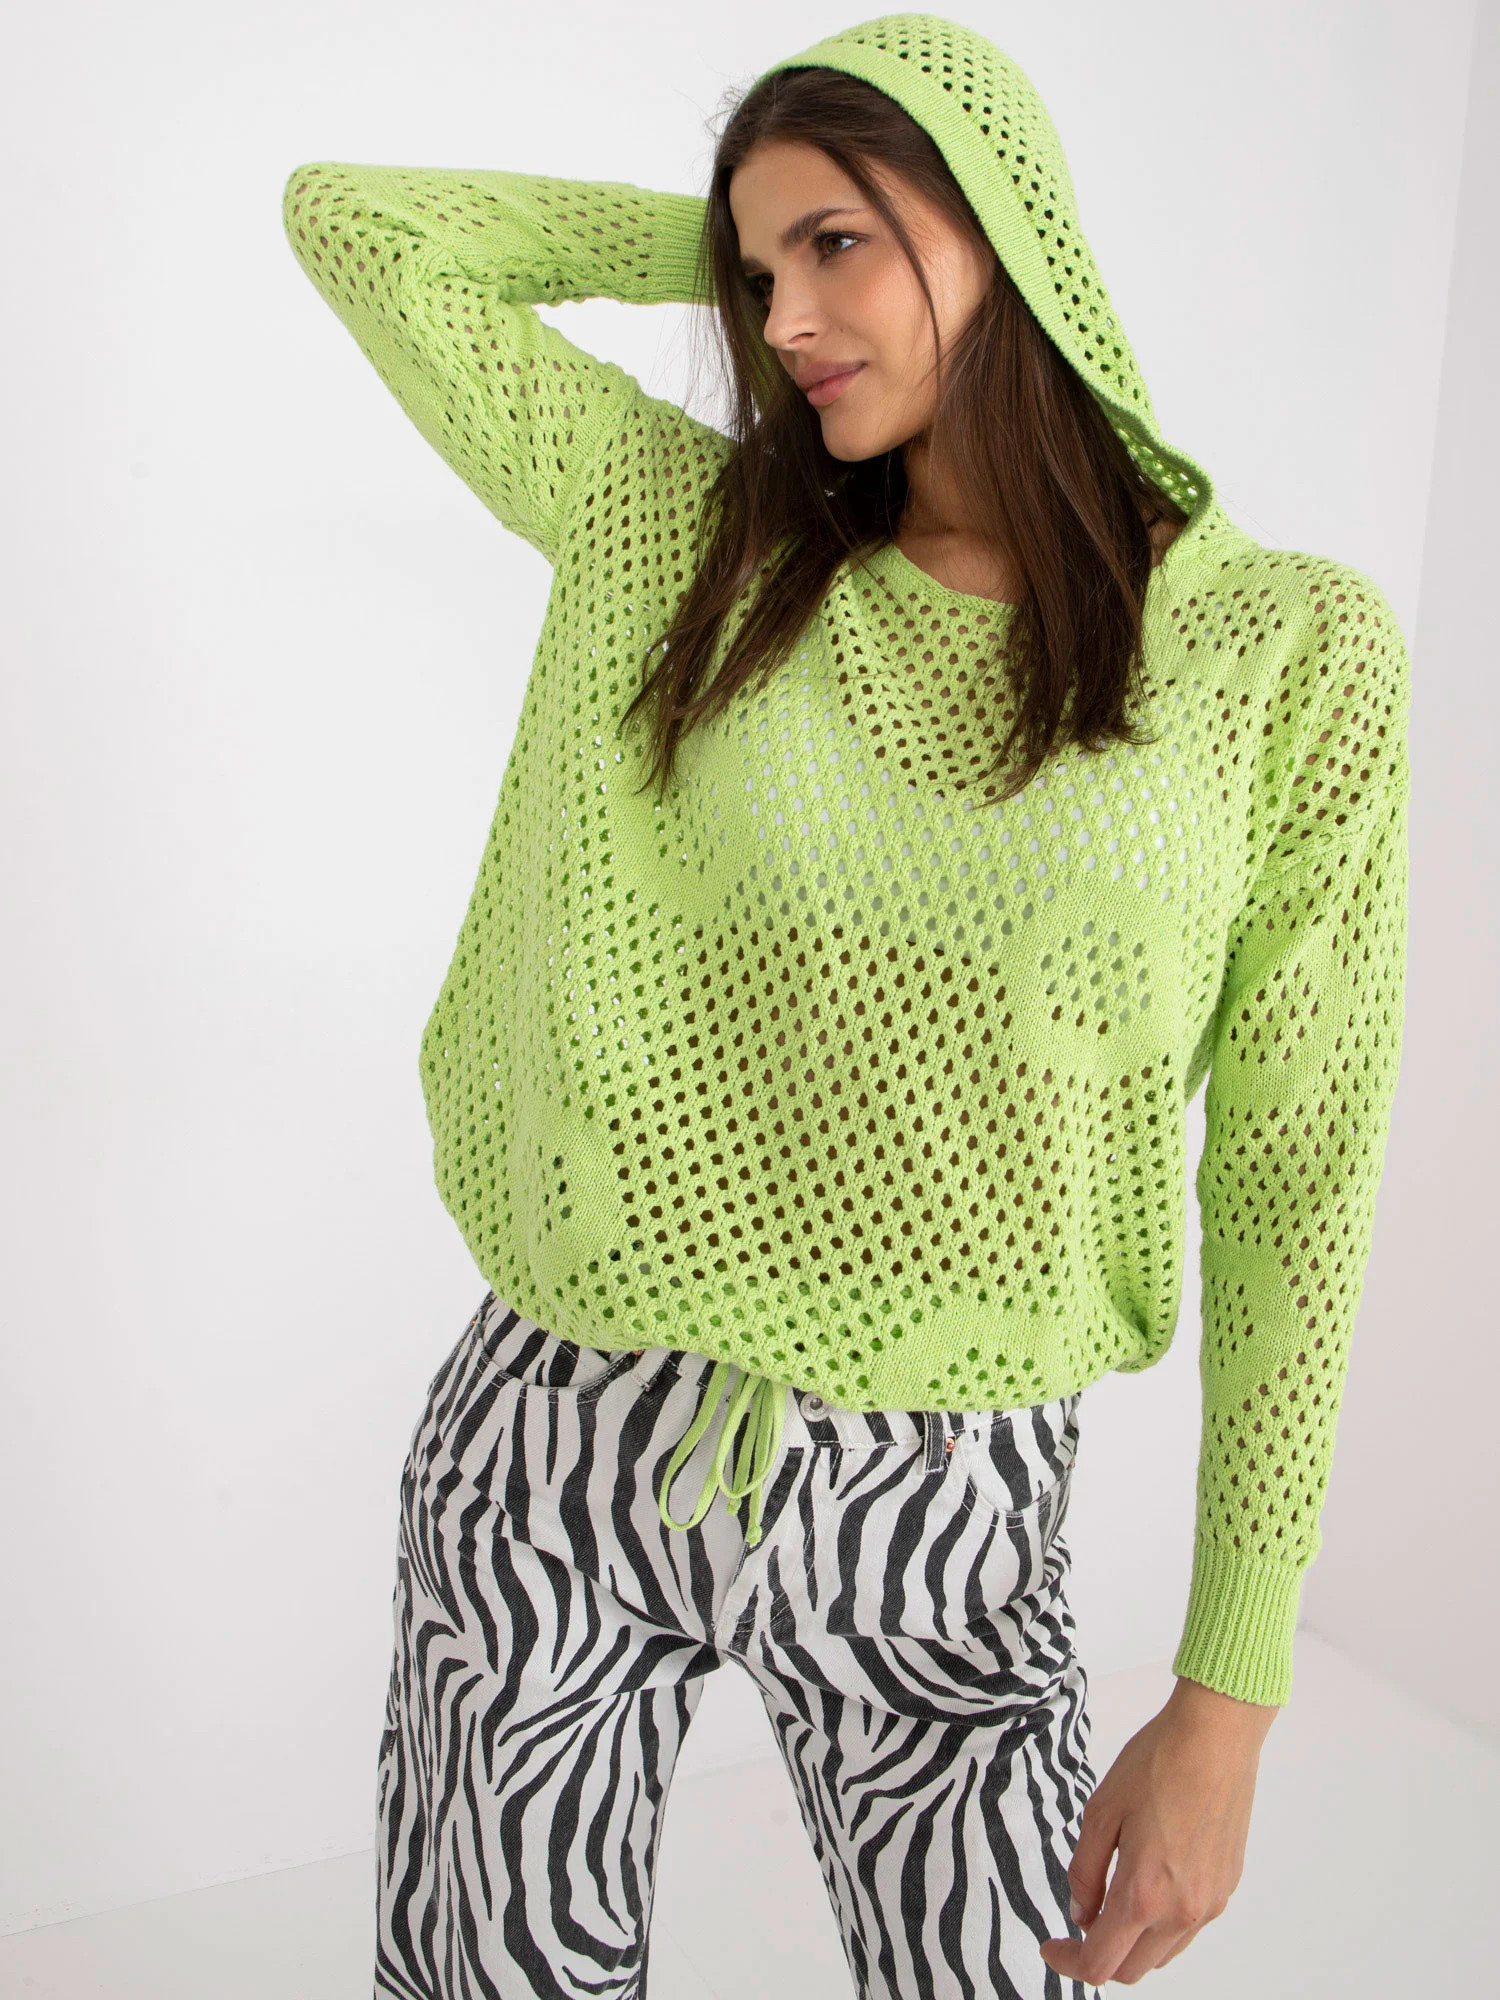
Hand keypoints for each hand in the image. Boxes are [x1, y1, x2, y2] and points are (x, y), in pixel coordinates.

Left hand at [1039, 1675, 1277, 1986]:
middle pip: (1132, 1968)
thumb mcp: (1100, 1812)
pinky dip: (1162, 1923)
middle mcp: (1182, 1912)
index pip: (1100, 1963)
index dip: (1068, 1962)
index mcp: (1144, 1895)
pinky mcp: (1226, 1887)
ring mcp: (1210, 1903)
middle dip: (1100, 1955)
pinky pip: (1188, 1927)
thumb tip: (1082, 1913)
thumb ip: (1085, 1871)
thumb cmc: (1158, 1763)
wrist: (1216, 1737)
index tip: (1052, 1946)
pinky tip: (1150, 1883)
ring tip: (1113, 1899)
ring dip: (1133, 1942)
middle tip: (1079, 1923)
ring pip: (1162, 1953)